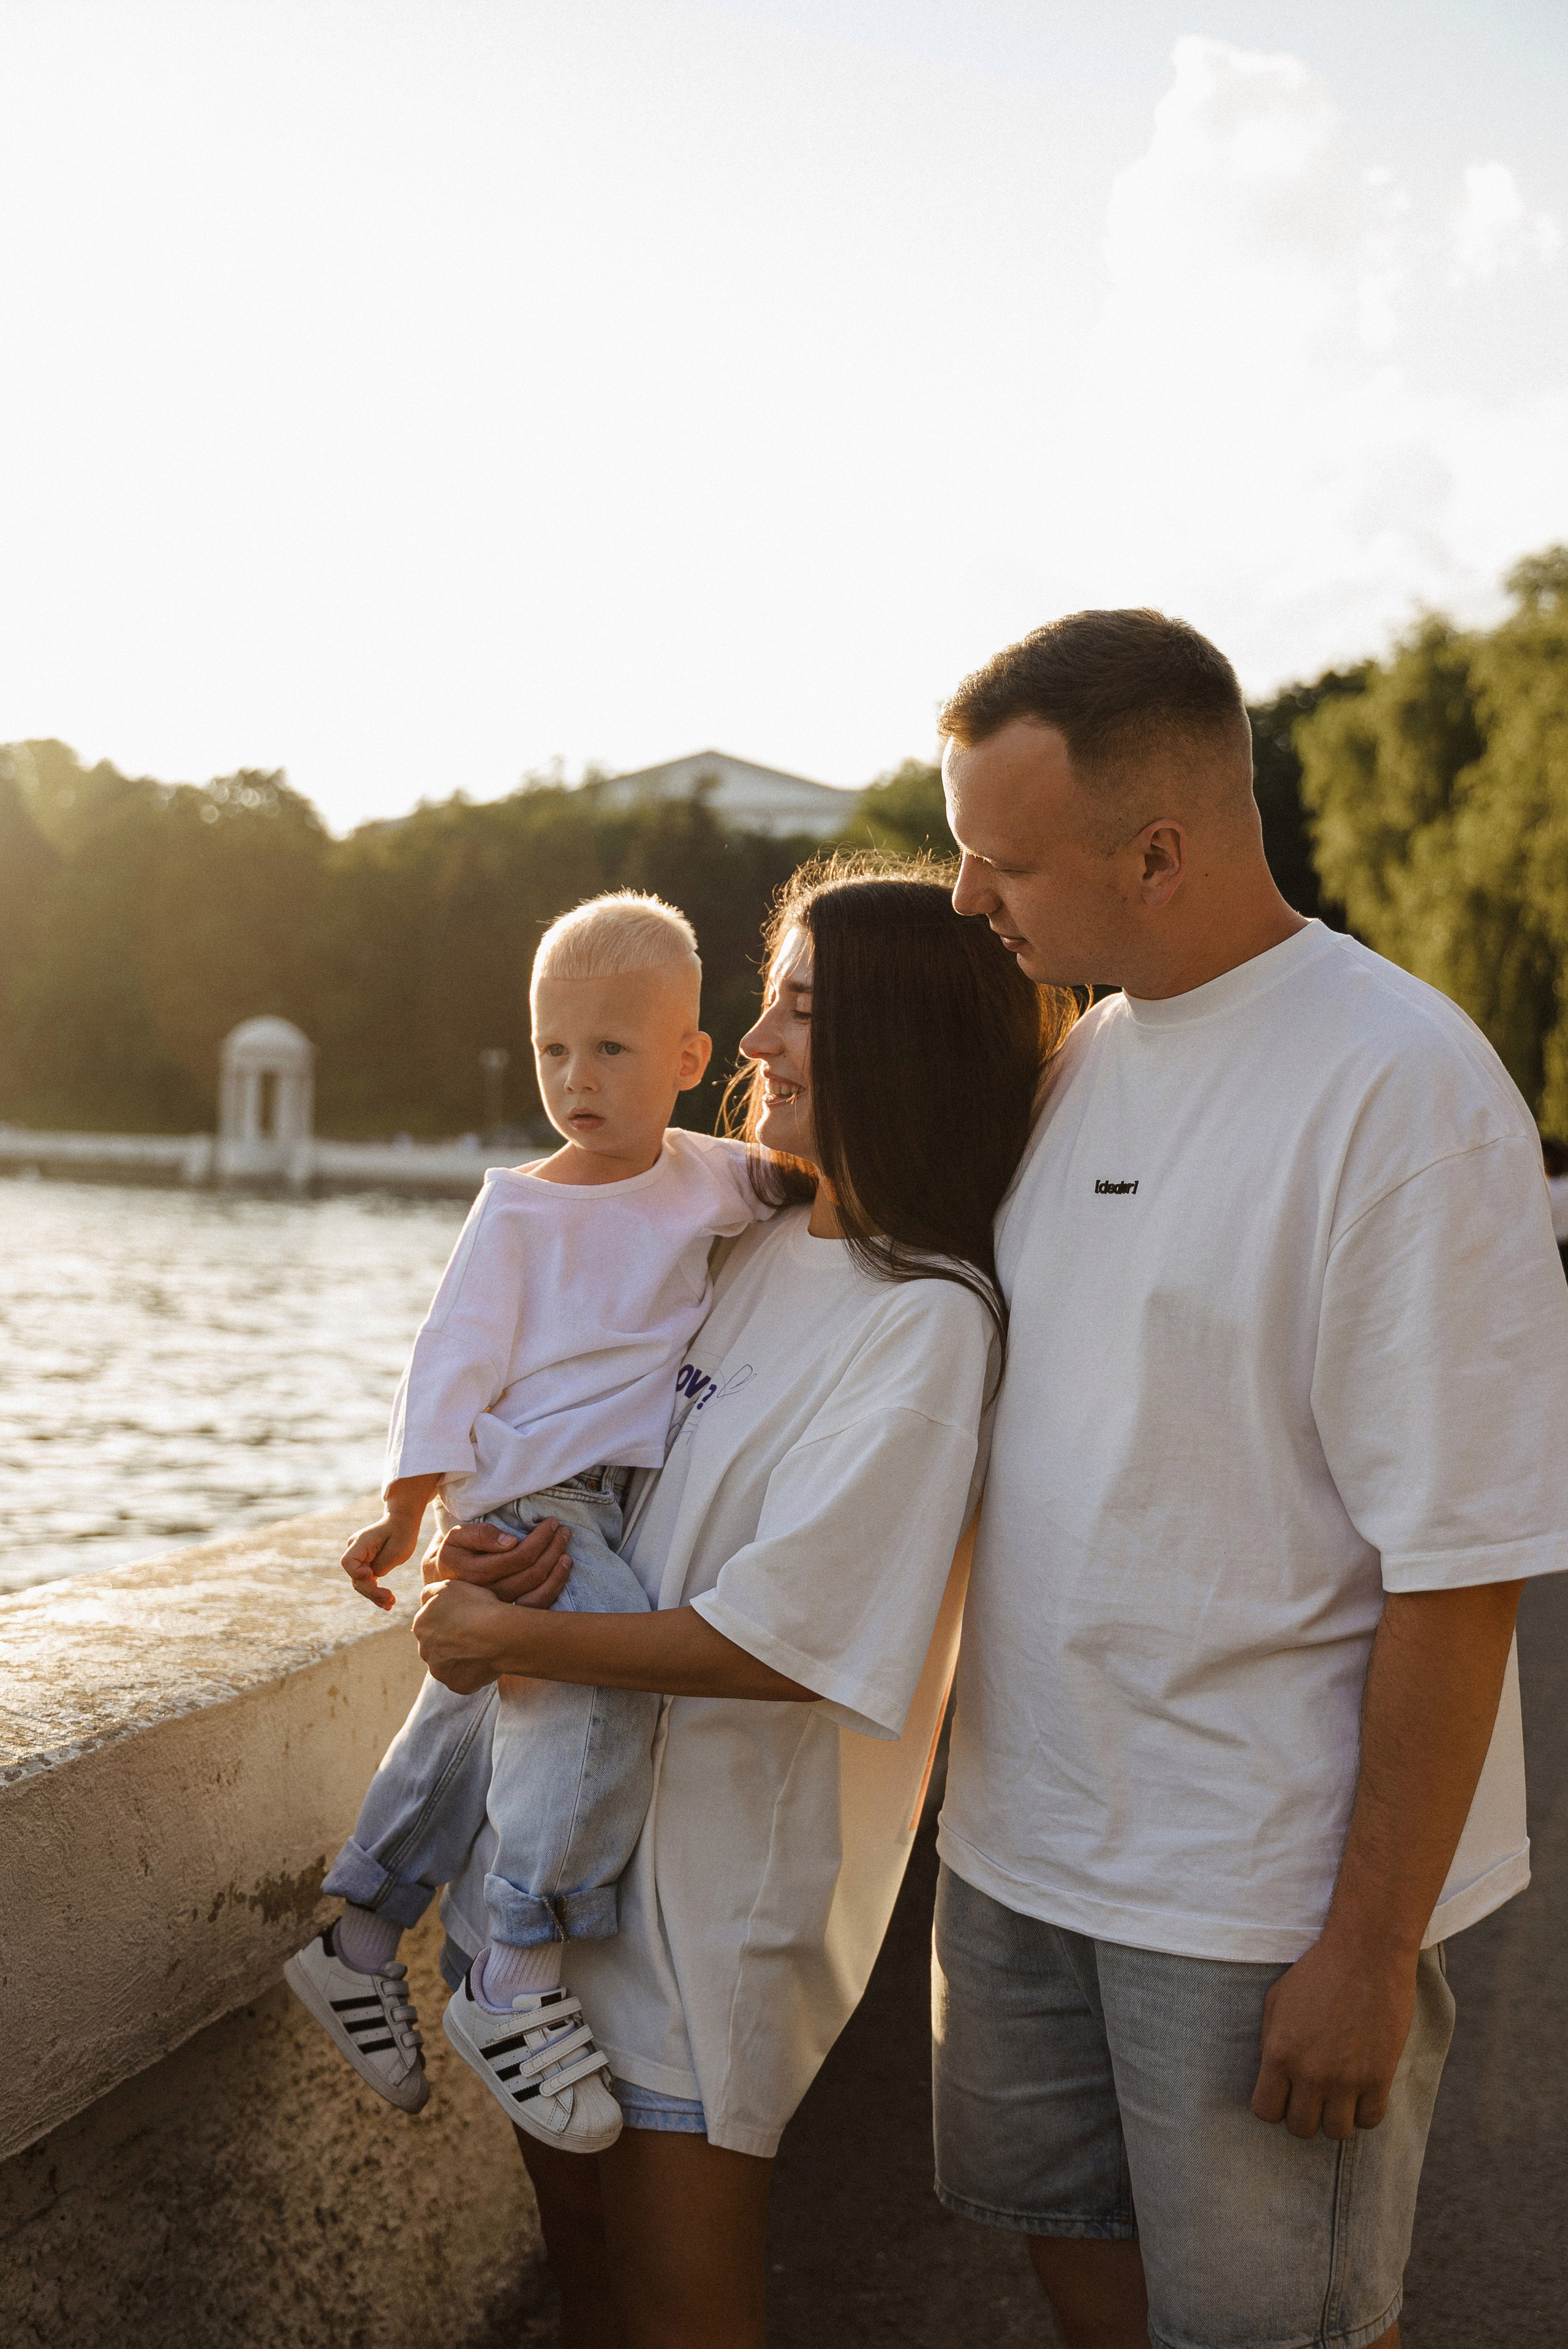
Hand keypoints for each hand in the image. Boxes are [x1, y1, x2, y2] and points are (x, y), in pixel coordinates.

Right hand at [340, 1511, 420, 1609]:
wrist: (403, 1522)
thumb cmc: (403, 1532)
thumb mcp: (398, 1550)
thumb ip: (382, 1565)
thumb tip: (373, 1578)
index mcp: (361, 1542)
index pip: (348, 1562)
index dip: (357, 1573)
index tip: (373, 1575)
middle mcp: (356, 1550)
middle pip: (355, 1577)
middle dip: (371, 1591)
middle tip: (390, 1600)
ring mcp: (360, 1558)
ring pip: (361, 1583)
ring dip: (375, 1595)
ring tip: (391, 1604)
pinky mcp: (366, 1564)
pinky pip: (367, 1581)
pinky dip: (376, 1592)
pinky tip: (387, 1604)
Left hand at [414, 1576, 528, 1690]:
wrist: (499, 1635)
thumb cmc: (477, 1607)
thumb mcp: (449, 1586)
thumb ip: (430, 1592)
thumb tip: (424, 1599)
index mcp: (421, 1626)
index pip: (431, 1621)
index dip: (449, 1618)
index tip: (466, 1616)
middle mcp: (424, 1651)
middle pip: (437, 1645)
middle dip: (451, 1640)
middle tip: (473, 1632)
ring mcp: (440, 1671)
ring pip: (448, 1663)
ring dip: (460, 1657)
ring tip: (481, 1646)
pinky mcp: (456, 1685)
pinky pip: (463, 1678)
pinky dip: (472, 1671)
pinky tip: (485, 1660)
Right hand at [426, 1517, 573, 1608]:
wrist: (441, 1583)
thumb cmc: (453, 1554)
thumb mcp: (456, 1537)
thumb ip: (480, 1535)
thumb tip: (510, 1542)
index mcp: (472, 1574)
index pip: (517, 1558)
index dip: (539, 1539)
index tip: (551, 1523)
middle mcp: (487, 1597)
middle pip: (531, 1574)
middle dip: (552, 1549)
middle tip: (563, 1531)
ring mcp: (499, 1611)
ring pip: (538, 1593)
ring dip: (558, 1569)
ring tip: (566, 1548)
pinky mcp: (508, 1619)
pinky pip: (537, 1607)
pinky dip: (555, 1587)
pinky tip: (563, 1568)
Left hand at [1251, 1930, 1418, 2138]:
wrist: (1365, 1954)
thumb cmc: (1317, 1972)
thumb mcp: (1277, 2001)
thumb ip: (1271, 2042)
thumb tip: (1273, 2075)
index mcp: (1280, 2053)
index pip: (1266, 2112)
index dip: (1274, 2106)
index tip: (1284, 2095)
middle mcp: (1310, 2073)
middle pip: (1301, 2128)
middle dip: (1304, 2115)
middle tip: (1313, 2095)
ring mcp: (1346, 2079)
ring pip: (1336, 2132)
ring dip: (1335, 2117)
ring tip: (1338, 2096)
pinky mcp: (1379, 2078)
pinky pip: (1370, 2121)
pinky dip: (1364, 2112)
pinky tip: (1362, 2091)